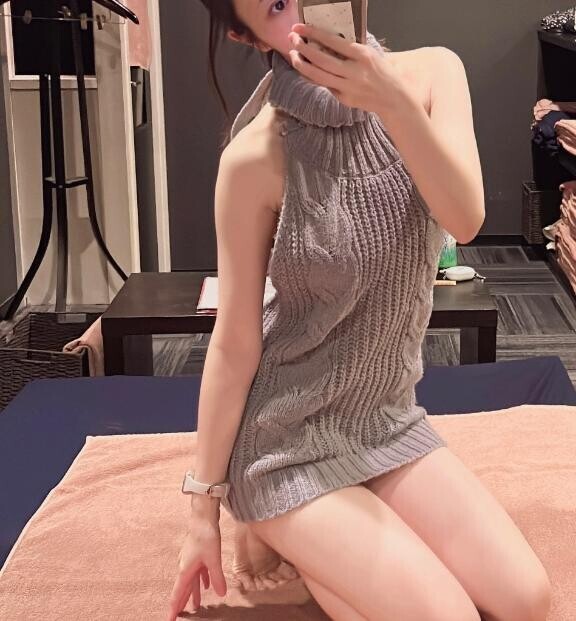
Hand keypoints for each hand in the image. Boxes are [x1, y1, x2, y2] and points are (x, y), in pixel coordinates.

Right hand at [165, 516, 226, 620]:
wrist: (202, 517)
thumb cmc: (205, 536)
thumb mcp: (213, 559)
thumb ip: (217, 578)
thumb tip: (221, 594)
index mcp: (185, 570)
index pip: (177, 595)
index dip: (174, 609)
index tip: (170, 620)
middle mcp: (184, 567)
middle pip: (182, 589)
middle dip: (181, 603)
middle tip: (180, 617)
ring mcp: (190, 559)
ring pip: (191, 581)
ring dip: (193, 593)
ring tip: (197, 605)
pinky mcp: (196, 553)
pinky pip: (197, 571)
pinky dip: (201, 579)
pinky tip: (207, 584)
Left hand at [288, 23, 408, 114]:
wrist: (392, 98)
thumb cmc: (381, 72)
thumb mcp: (370, 54)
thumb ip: (350, 49)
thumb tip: (326, 40)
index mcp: (362, 55)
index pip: (332, 41)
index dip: (313, 34)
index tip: (300, 28)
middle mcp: (354, 72)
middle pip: (321, 59)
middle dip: (303, 48)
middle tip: (292, 39)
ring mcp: (347, 87)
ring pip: (318, 76)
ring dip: (302, 65)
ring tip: (293, 55)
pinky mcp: (343, 98)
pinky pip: (324, 85)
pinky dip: (312, 76)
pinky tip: (304, 69)